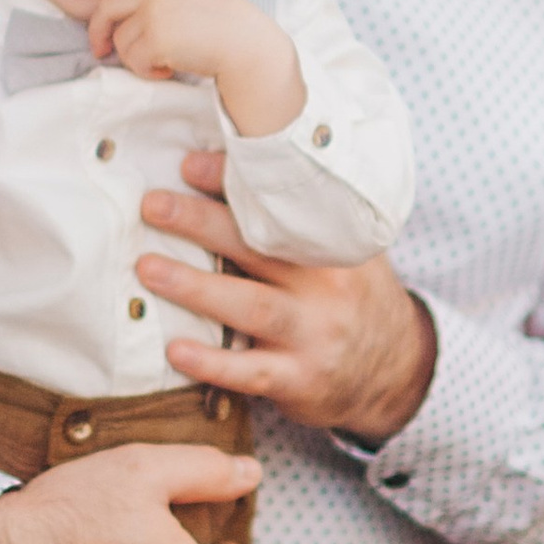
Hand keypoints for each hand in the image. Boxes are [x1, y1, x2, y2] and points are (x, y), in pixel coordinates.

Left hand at [87, 0, 302, 139]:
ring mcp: (153, 13)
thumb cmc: (231, 28)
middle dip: (97, 29)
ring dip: (136, 59)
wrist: (248, 45)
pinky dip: (146, 71)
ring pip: (121, 41)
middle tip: (100, 49)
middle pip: (108, 6)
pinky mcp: (154, 39)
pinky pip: (133, 61)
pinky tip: (168, 70)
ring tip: (162, 63)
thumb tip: (138, 20)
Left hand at [138, 152, 437, 437]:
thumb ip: (298, 219)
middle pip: (258, 248)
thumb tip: (227, 166)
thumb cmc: (350, 295)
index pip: (280, 205)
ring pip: (250, 306)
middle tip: (152, 204)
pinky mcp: (300, 379)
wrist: (396, 369)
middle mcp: (327, 285)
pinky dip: (211, 362)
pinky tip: (175, 348)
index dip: (232, 182)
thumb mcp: (343, 249)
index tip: (188, 164)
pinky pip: (251, 371)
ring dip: (195, 287)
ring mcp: (314, 334)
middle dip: (200, 223)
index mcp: (332, 245)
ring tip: (148, 268)